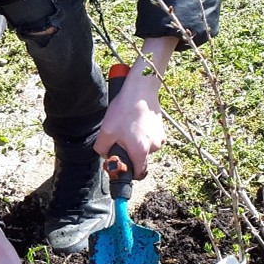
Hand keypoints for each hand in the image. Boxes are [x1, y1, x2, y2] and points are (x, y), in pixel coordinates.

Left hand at [93, 37, 177, 178]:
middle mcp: (154, 147)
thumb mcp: (106, 131)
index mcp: (140, 151)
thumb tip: (106, 155)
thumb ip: (103, 149)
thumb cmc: (125, 109)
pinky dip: (142, 132)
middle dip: (129, 152)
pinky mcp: (161, 128)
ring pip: (144, 146)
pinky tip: (135, 120)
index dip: (129, 173)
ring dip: (135, 140)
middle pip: (139, 158)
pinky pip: (149, 136)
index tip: (121, 166)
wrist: (141, 90)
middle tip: (120, 137)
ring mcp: (160, 137)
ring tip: (127, 125)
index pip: (138, 173)